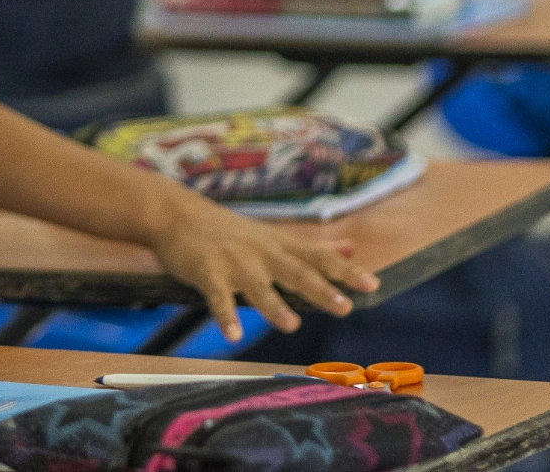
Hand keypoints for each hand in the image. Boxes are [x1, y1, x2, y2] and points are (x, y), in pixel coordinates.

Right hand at [147, 198, 381, 339]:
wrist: (177, 214)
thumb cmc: (230, 230)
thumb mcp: (275, 235)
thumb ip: (314, 246)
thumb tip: (352, 248)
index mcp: (280, 245)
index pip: (318, 257)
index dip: (345, 271)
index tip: (372, 285)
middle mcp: (262, 253)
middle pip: (295, 272)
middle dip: (320, 289)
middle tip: (344, 307)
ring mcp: (234, 262)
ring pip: (257, 285)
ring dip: (274, 305)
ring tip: (291, 325)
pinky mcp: (206, 271)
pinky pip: (217, 296)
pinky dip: (225, 315)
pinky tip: (233, 334)